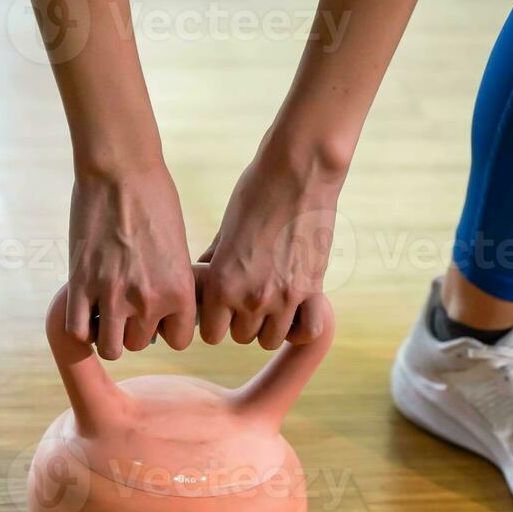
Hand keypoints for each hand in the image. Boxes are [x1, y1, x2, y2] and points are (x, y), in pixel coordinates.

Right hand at [67, 163, 196, 359]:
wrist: (120, 171)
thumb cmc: (154, 198)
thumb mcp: (177, 246)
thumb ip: (172, 282)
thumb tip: (163, 307)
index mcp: (180, 291)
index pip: (177, 340)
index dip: (166, 328)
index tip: (157, 313)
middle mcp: (149, 300)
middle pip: (140, 343)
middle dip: (133, 328)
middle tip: (126, 305)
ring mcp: (113, 295)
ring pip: (111, 348)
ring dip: (108, 335)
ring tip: (106, 314)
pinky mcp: (82, 284)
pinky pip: (79, 332)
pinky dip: (83, 328)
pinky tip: (86, 308)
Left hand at [197, 136, 344, 349]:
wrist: (299, 172)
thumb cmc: (256, 193)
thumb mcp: (224, 230)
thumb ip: (213, 263)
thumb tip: (199, 281)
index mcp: (220, 283)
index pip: (210, 332)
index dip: (216, 321)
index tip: (221, 308)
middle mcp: (249, 297)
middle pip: (241, 337)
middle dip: (242, 322)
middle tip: (248, 298)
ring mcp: (283, 298)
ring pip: (271, 339)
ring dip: (270, 325)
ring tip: (272, 301)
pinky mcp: (312, 291)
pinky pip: (305, 331)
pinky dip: (300, 325)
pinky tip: (297, 308)